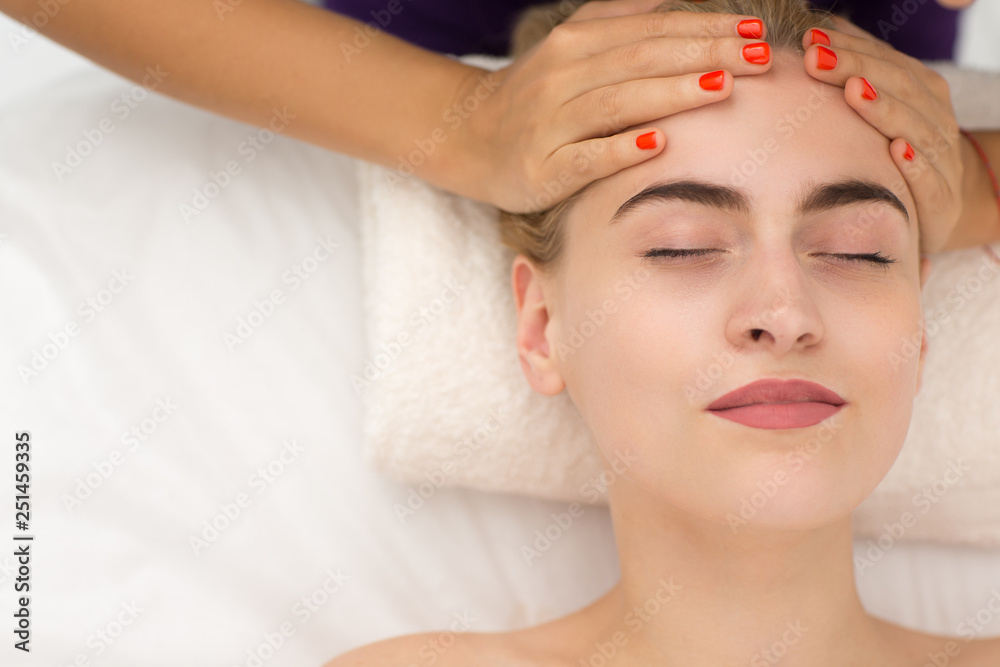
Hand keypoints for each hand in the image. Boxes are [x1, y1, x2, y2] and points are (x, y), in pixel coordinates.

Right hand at [449, 0, 774, 213]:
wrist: (468, 138)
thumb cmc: (535, 96)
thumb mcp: (572, 47)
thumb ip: (618, 20)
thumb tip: (676, 1)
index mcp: (577, 42)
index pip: (652, 31)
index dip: (706, 28)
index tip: (757, 31)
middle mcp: (563, 75)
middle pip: (642, 60)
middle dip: (705, 55)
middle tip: (760, 57)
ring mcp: (550, 122)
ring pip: (617, 102)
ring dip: (671, 94)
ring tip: (722, 88)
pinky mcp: (542, 168)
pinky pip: (584, 158)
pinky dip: (619, 150)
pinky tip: (657, 145)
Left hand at [800, 17, 965, 253]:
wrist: (937, 210)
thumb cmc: (892, 157)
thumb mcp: (879, 113)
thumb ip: (856, 75)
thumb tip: (820, 33)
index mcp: (924, 94)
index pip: (889, 63)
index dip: (853, 48)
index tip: (812, 39)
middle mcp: (938, 121)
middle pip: (901, 88)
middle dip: (858, 68)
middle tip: (816, 58)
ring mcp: (944, 162)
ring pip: (918, 128)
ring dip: (884, 108)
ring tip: (852, 91)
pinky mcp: (942, 203)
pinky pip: (932, 181)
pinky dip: (916, 164)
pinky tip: (896, 150)